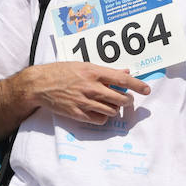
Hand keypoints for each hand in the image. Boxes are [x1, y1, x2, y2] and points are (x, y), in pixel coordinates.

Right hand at [26, 61, 149, 124]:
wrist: (39, 84)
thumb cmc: (61, 72)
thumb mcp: (83, 65)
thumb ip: (105, 71)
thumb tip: (125, 72)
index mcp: (93, 72)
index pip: (122, 79)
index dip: (137, 85)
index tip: (146, 89)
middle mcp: (91, 87)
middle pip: (120, 98)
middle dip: (127, 100)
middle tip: (126, 99)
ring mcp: (84, 102)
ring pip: (112, 111)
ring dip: (115, 109)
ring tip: (110, 105)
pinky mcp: (78, 114)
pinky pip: (100, 119)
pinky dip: (103, 117)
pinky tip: (99, 112)